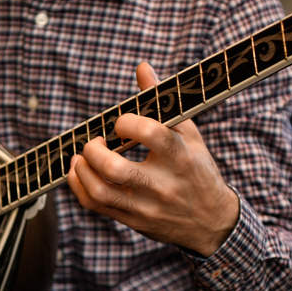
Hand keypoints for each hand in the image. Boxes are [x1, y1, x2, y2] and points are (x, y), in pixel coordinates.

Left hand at [67, 62, 239, 256]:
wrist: (211, 222)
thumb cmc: (197, 170)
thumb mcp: (189, 135)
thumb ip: (163, 101)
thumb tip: (142, 68)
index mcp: (181, 158)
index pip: (150, 134)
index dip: (126, 122)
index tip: (121, 123)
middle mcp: (163, 185)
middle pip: (115, 168)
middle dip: (94, 149)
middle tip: (95, 141)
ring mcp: (146, 207)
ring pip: (100, 192)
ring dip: (81, 170)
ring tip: (82, 157)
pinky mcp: (133, 221)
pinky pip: (96, 206)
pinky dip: (79, 187)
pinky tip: (79, 172)